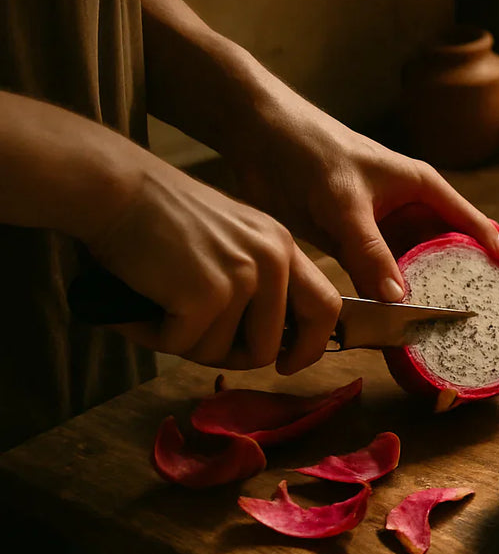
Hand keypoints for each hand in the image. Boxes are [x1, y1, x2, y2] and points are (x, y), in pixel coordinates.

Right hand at [85, 161, 341, 374]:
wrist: (117, 188)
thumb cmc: (161, 217)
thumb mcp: (232, 240)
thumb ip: (258, 281)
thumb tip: (270, 345)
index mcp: (283, 246)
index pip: (326, 307)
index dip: (311, 347)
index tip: (287, 365)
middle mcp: (272, 260)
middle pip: (271, 347)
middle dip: (232, 358)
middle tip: (196, 343)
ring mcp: (242, 277)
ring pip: (222, 353)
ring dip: (185, 344)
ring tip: (158, 311)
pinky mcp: (206, 294)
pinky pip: (183, 346)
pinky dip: (154, 337)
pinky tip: (138, 310)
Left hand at [225, 92, 498, 302]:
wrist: (256, 137)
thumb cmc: (310, 151)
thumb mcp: (343, 202)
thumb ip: (369, 252)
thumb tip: (398, 301)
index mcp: (422, 187)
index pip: (470, 223)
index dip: (491, 252)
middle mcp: (409, 210)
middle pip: (446, 252)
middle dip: (457, 284)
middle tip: (468, 326)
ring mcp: (382, 230)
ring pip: (413, 269)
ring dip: (420, 296)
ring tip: (434, 335)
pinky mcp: (355, 245)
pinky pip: (380, 277)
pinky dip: (386, 300)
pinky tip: (391, 326)